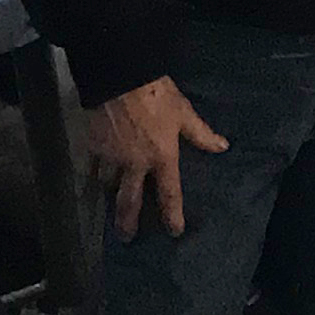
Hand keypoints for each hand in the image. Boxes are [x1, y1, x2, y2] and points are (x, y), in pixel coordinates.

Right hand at [90, 76, 227, 241]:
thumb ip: (201, 133)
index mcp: (161, 157)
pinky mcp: (93, 145)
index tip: (173, 232)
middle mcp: (135, 164)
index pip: (169, 194)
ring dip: (110, 198)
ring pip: (108, 185)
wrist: (120, 76)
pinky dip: (93, 176)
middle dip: (128, 222)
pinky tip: (92, 181)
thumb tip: (222, 147)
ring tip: (109, 206)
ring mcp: (111, 157)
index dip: (172, 215)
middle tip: (127, 238)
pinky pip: (93, 167)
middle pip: (129, 201)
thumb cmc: (156, 93)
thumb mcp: (183, 112)